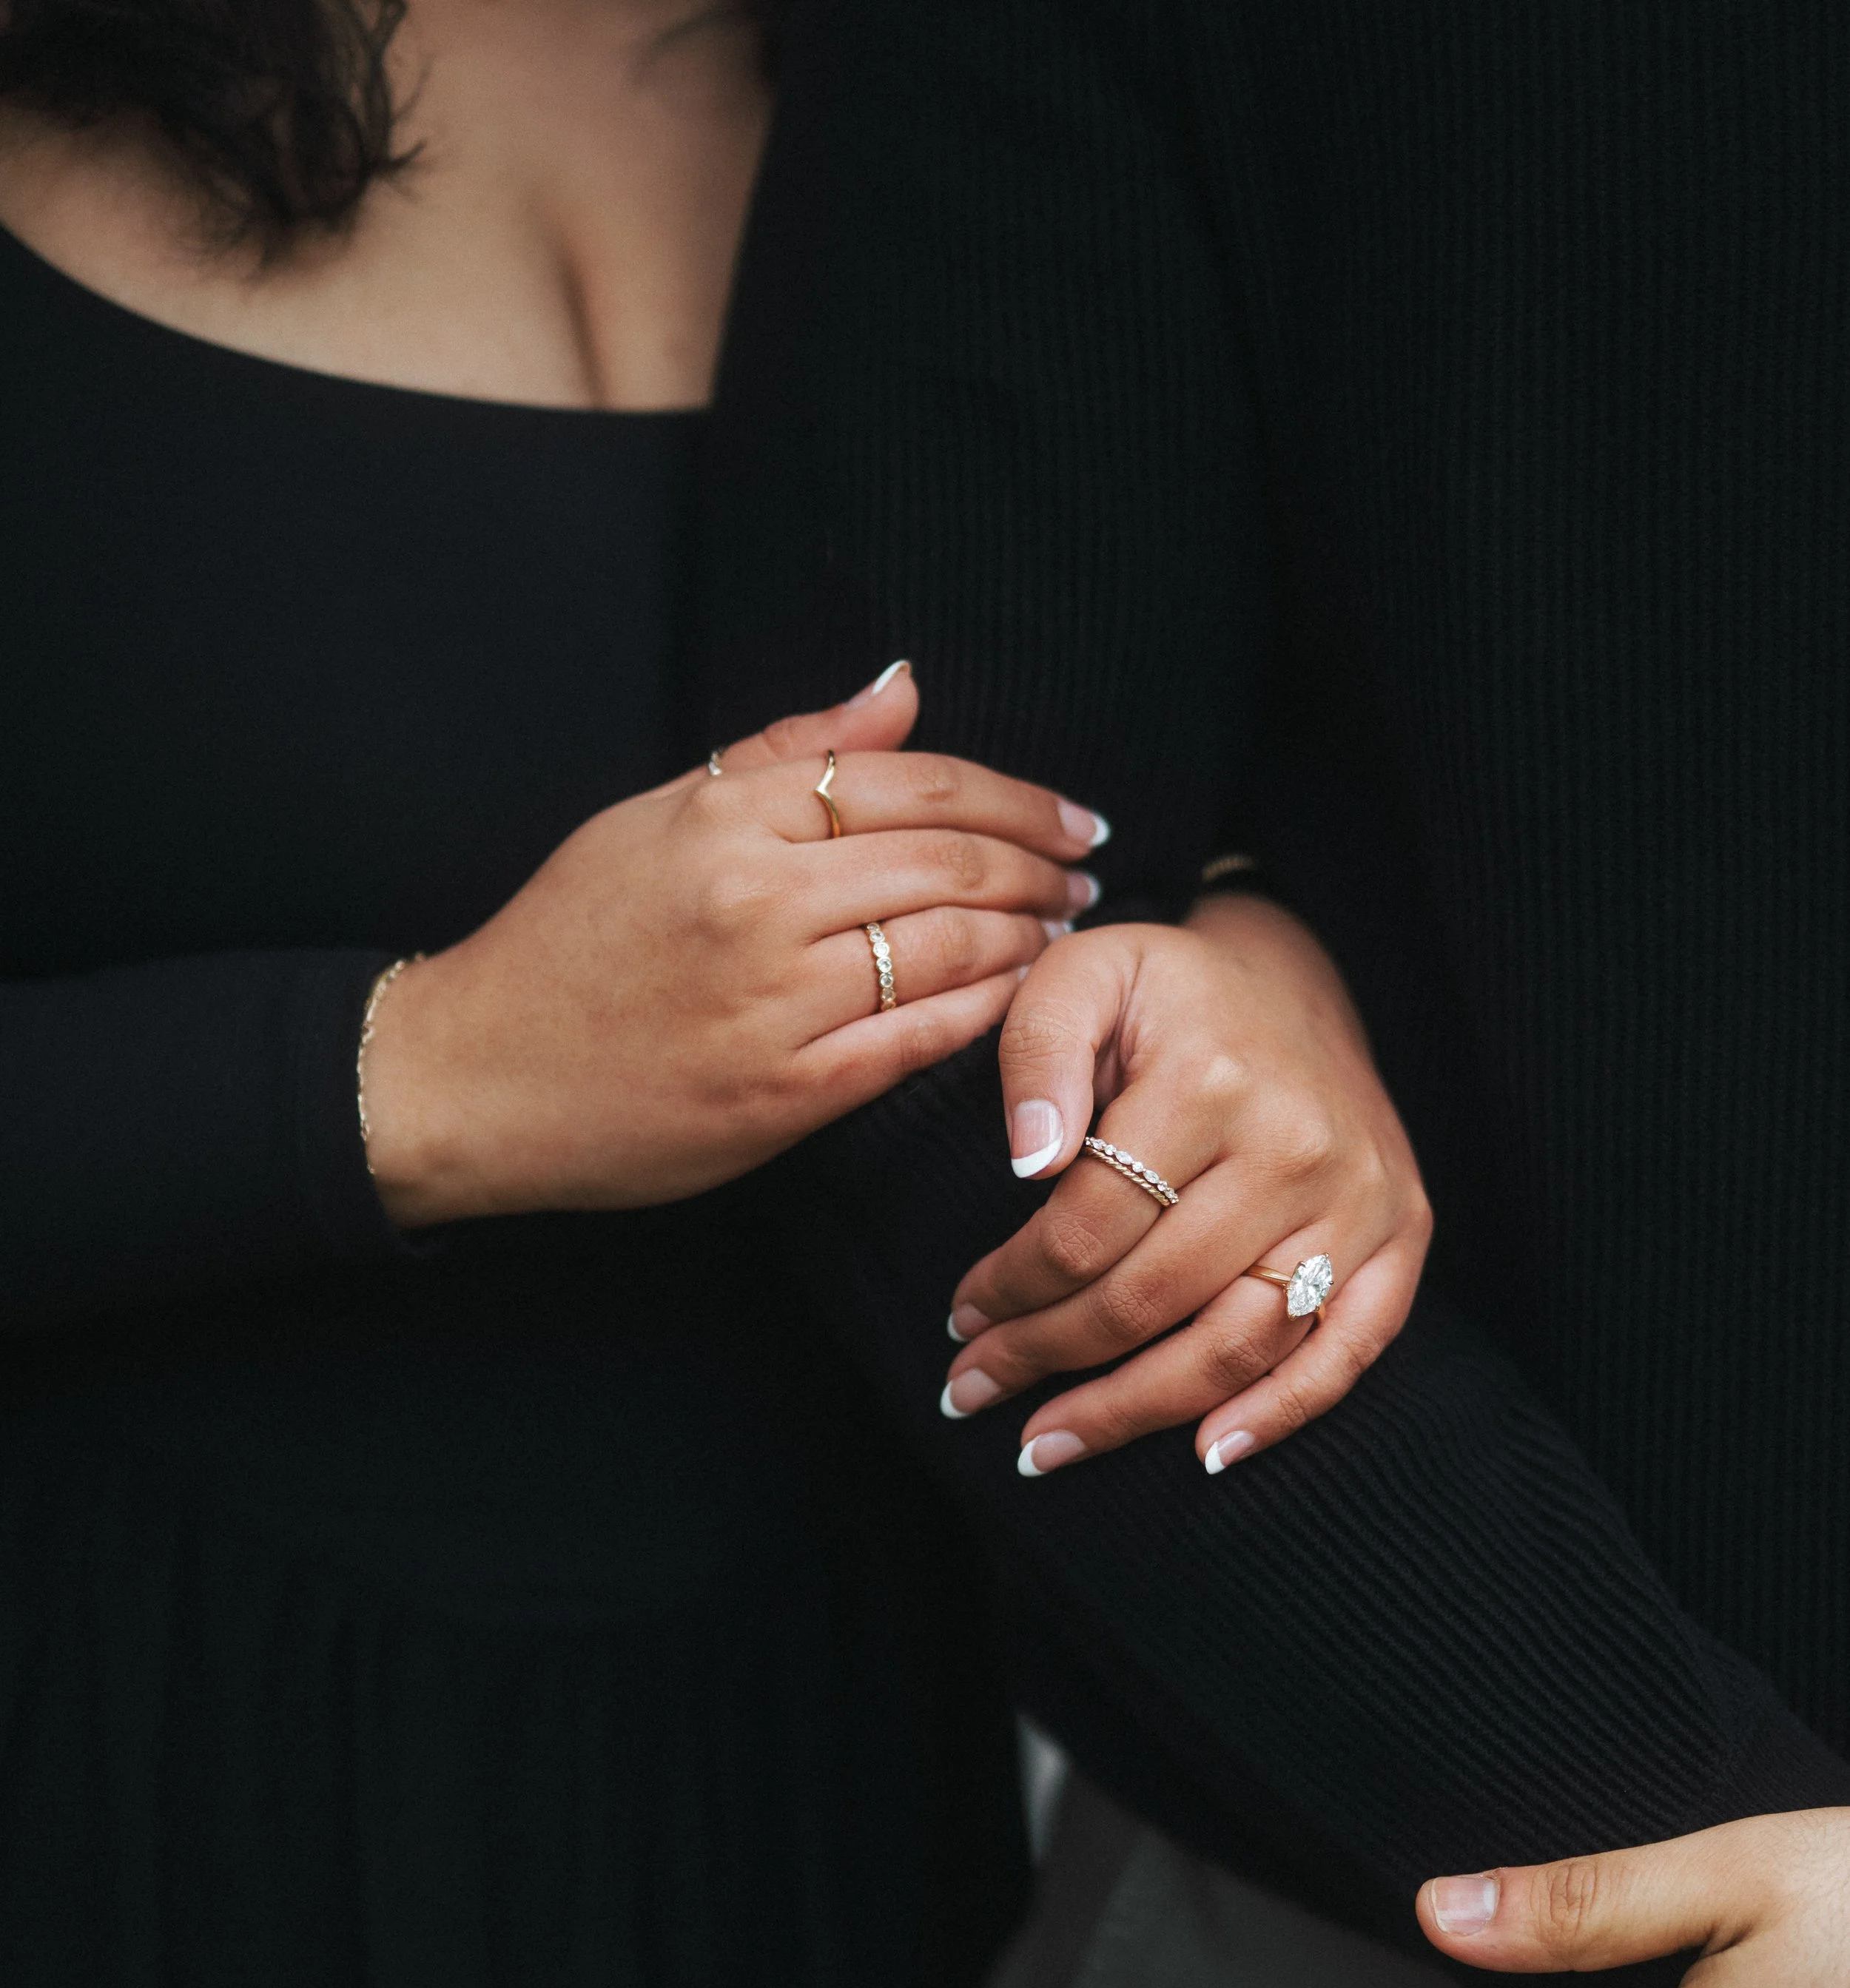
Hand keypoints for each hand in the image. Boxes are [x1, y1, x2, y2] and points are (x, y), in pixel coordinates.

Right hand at [363, 665, 1102, 1223]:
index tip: (1070, 816)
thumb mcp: (653, 817)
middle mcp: (754, 902)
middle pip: (947, 863)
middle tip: (1087, 874)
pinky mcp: (780, 1094)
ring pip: (946, 950)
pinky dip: (986, 1016)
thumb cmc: (566, 940)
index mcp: (724, 818)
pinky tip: (1021, 1002)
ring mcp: (770, 1003)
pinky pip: (917, 1042)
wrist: (473, 1074)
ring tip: (1064, 933)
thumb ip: (781, 752)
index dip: (1014, 798)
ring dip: (1027, 938)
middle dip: (1040, 865)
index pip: (911, 784)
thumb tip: (903, 686)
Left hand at [940, 893, 1430, 1473]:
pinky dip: (1279, 1415)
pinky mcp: (1402, 1236)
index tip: (960, 1317)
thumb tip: (1028, 1163)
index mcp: (1209, 1082)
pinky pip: (1346, 1351)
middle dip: (1046, 1357)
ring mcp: (1359, 1199)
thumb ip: (1038, 1053)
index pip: (1087, 1226)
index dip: (1011, 1286)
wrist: (1293, 983)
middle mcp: (1296, 1147)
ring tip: (1047, 1445)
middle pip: (1153, 1296)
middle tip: (973, 1390)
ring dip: (1134, 1410)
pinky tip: (1204, 1454)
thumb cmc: (1167, 993)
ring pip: (1239, 1343)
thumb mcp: (1082, 974)